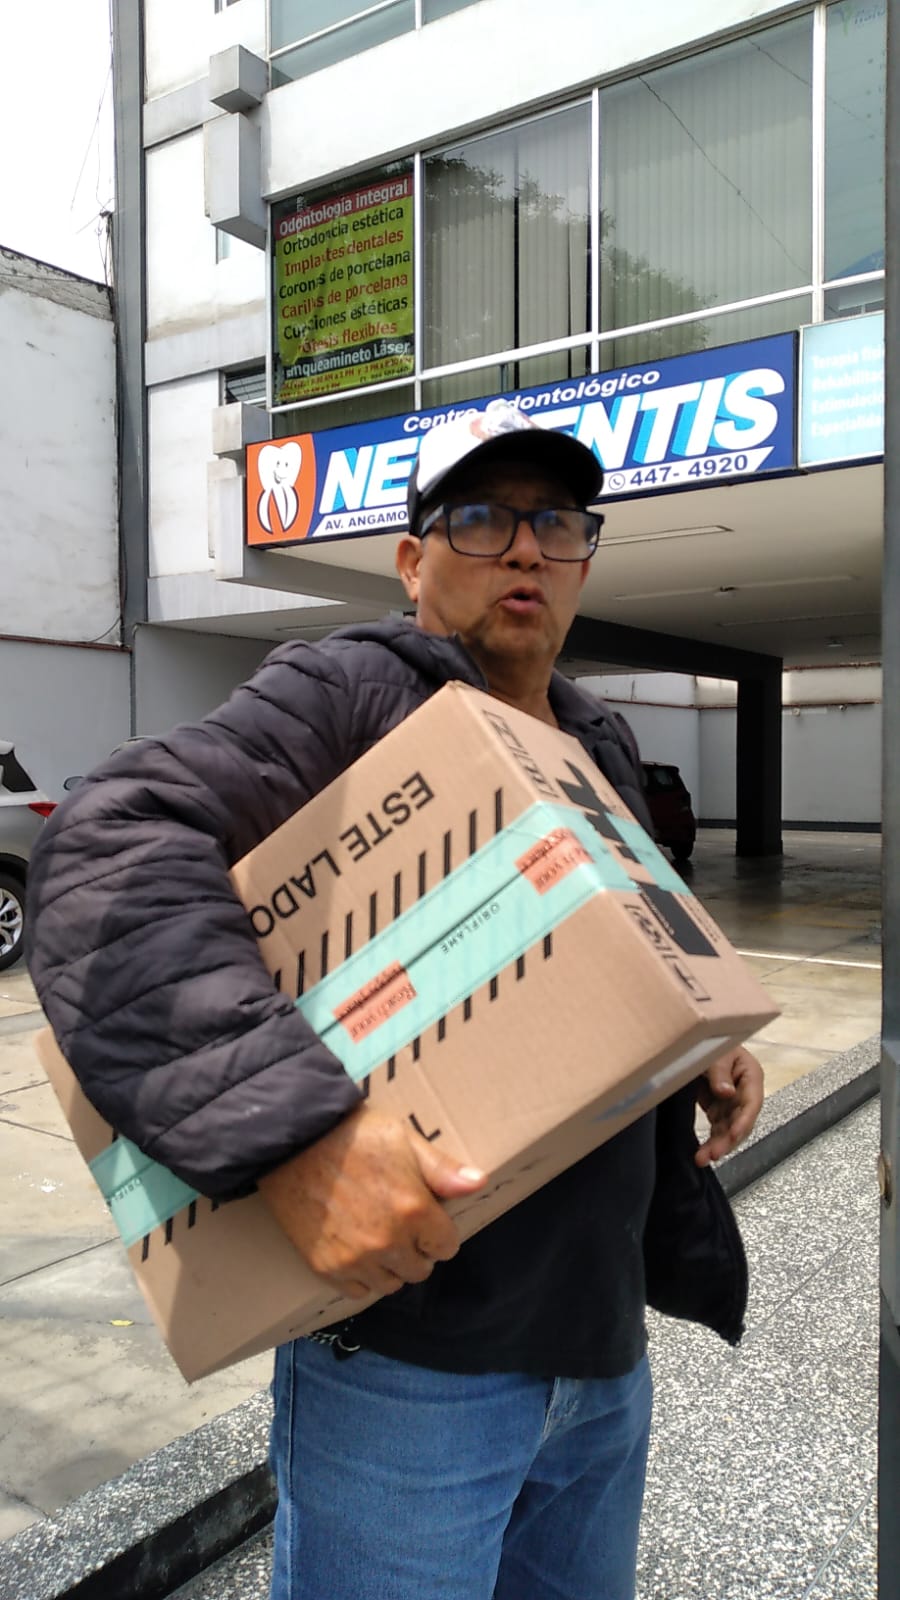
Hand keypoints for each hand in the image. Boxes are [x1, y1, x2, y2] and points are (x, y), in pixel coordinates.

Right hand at [257, 1105, 486, 1298]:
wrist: (293, 1141)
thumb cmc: (352, 1133)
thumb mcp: (404, 1139)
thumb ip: (442, 1169)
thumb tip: (479, 1183)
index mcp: (414, 1211)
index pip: (446, 1247)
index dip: (438, 1231)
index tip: (426, 1217)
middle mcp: (388, 1243)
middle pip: (420, 1270)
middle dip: (416, 1249)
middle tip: (400, 1224)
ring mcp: (355, 1259)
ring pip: (390, 1284)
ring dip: (390, 1266)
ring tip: (377, 1237)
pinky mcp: (325, 1267)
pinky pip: (357, 1291)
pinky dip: (360, 1276)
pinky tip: (354, 1249)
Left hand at [694, 1045, 763, 1167]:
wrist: (697, 1038)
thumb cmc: (713, 1039)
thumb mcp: (716, 1052)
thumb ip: (719, 1071)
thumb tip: (726, 1092)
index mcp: (751, 1075)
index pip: (752, 1103)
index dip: (744, 1121)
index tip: (734, 1135)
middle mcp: (744, 1092)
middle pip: (741, 1121)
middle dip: (728, 1140)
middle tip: (713, 1154)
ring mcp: (732, 1102)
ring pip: (728, 1129)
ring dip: (717, 1145)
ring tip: (702, 1159)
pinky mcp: (719, 1108)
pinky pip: (717, 1128)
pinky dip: (710, 1141)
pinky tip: (702, 1154)